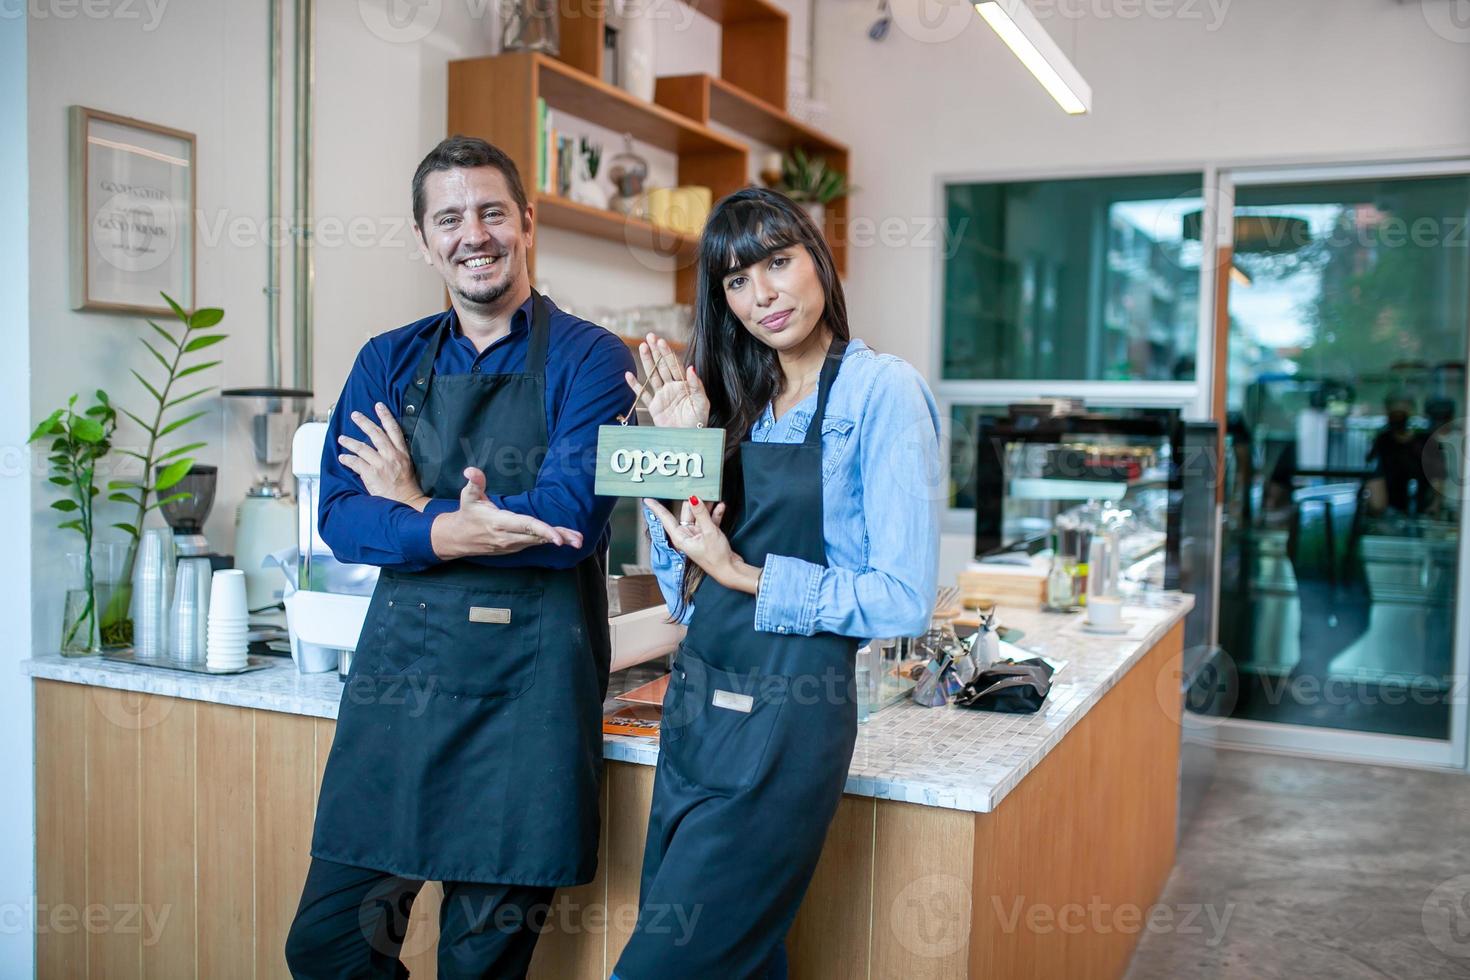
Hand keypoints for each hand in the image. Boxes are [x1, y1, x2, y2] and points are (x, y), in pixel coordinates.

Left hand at [337, 403, 428, 509]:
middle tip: (355, 415)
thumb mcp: (407, 466)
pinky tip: (342, 458)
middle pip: (376, 434)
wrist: (406, 502)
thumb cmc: (406, 486)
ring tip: (341, 438)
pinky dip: (348, 460)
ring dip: (350, 442)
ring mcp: (381, 465)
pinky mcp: (372, 474)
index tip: (378, 406)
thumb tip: (384, 445)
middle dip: (364, 422)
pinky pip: (356, 463)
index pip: (394, 429)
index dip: (386, 416)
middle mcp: (392, 456)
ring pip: (362, 447)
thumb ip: (397, 454)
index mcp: (402, 453)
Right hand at [430, 467, 584, 558]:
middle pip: (538, 537)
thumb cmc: (468, 514)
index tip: (558, 539)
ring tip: (579, 540)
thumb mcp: (468, 496)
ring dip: (560, 540)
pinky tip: (567, 539)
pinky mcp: (516, 547)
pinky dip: (551, 540)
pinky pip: (536, 543)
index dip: (543, 531)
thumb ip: (475, 482)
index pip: (525, 526)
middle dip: (559, 537)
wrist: (459, 538)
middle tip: (578, 540)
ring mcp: (512, 544)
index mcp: (499, 522)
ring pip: (539, 541)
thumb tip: (471, 470)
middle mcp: (508, 536)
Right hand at [625, 334, 709, 428]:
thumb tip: (690, 367)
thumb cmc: (698, 421)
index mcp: (684, 385)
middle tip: (650, 336)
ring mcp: (662, 397)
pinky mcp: (654, 408)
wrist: (689, 438)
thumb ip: (695, 385)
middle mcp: (672, 388)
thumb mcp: (701, 402)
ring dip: (647, 362)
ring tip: (642, 347)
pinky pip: (643, 395)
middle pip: (662, 366)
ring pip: (652, 376)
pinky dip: (635, 386)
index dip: (667, 353)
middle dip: (656, 352)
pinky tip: (628, 375)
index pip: (674, 366)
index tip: (661, 342)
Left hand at [644, 495, 761, 594]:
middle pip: (686, 513)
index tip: (648, 499)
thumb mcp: (709, 532)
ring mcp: (698, 535)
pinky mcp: (708, 535)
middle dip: (692, 502)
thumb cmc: (717, 558)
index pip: (666, 519)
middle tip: (696, 487)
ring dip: (706, 507)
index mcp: (681, 538)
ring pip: (699, 515)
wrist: (730, 570)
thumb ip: (701, 514)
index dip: (657, 508)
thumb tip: (693, 498)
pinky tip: (721, 507)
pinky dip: (715, 514)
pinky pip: (709, 520)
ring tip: (712, 495)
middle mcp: (687, 535)